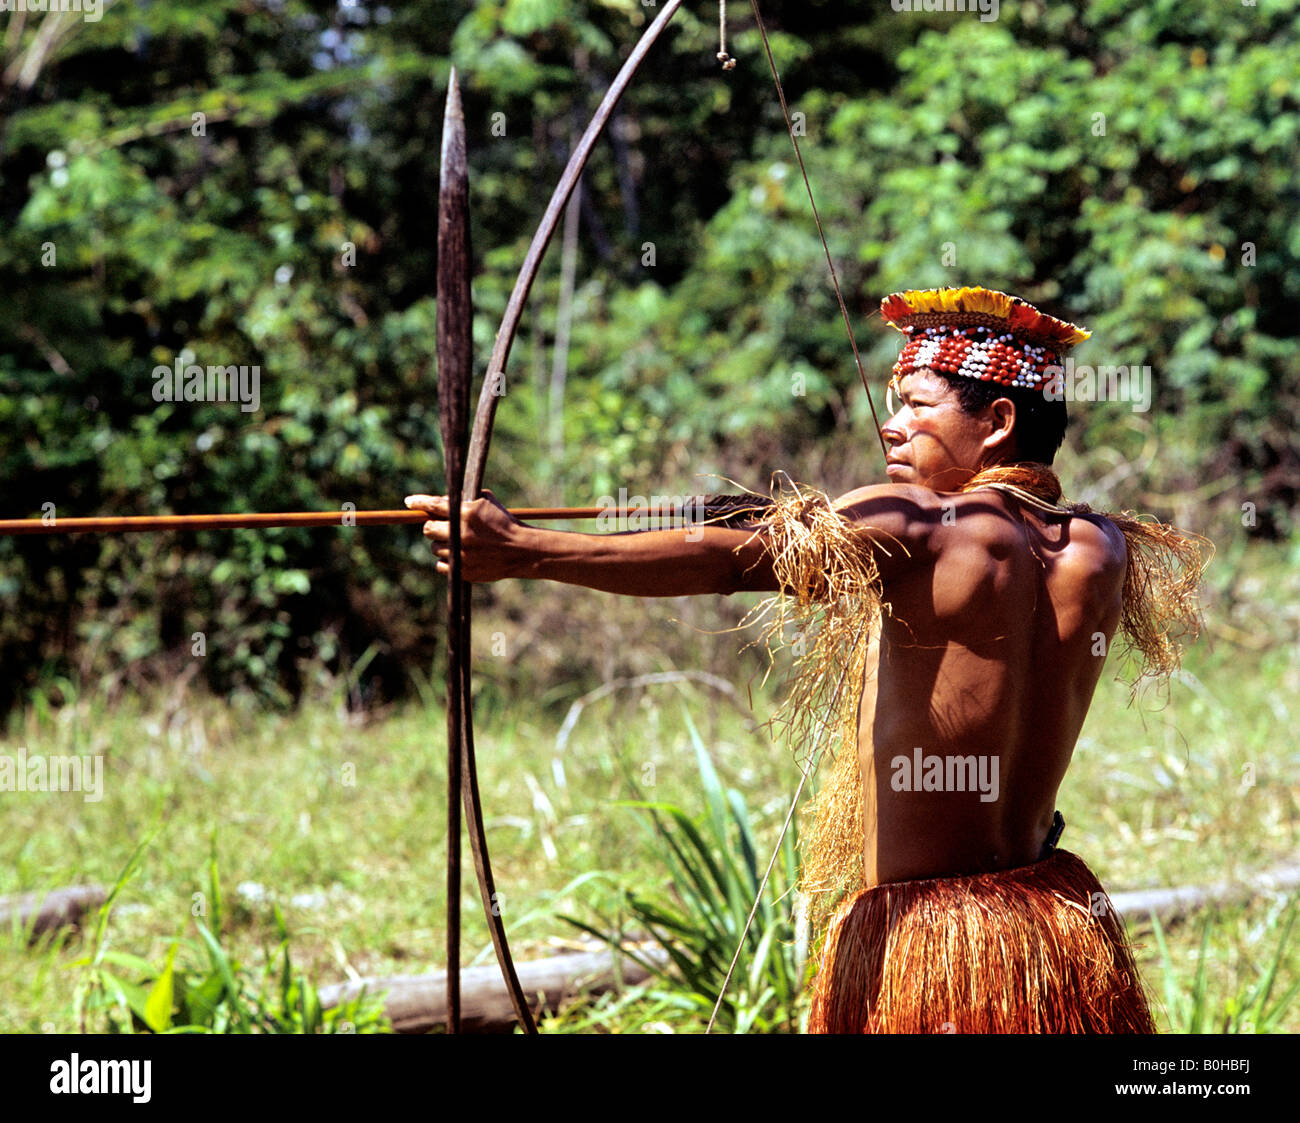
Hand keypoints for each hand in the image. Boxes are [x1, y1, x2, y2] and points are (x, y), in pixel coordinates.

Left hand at [404, 489, 529, 581]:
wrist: (521, 551)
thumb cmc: (504, 522)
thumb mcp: (487, 502)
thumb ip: (462, 500)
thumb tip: (437, 502)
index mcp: (466, 513)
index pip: (434, 505)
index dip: (418, 502)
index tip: (409, 502)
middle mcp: (461, 534)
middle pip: (428, 529)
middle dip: (433, 526)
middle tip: (442, 527)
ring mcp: (461, 554)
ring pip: (434, 548)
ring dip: (442, 544)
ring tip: (460, 542)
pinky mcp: (463, 571)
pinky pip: (441, 565)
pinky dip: (447, 560)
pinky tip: (460, 556)